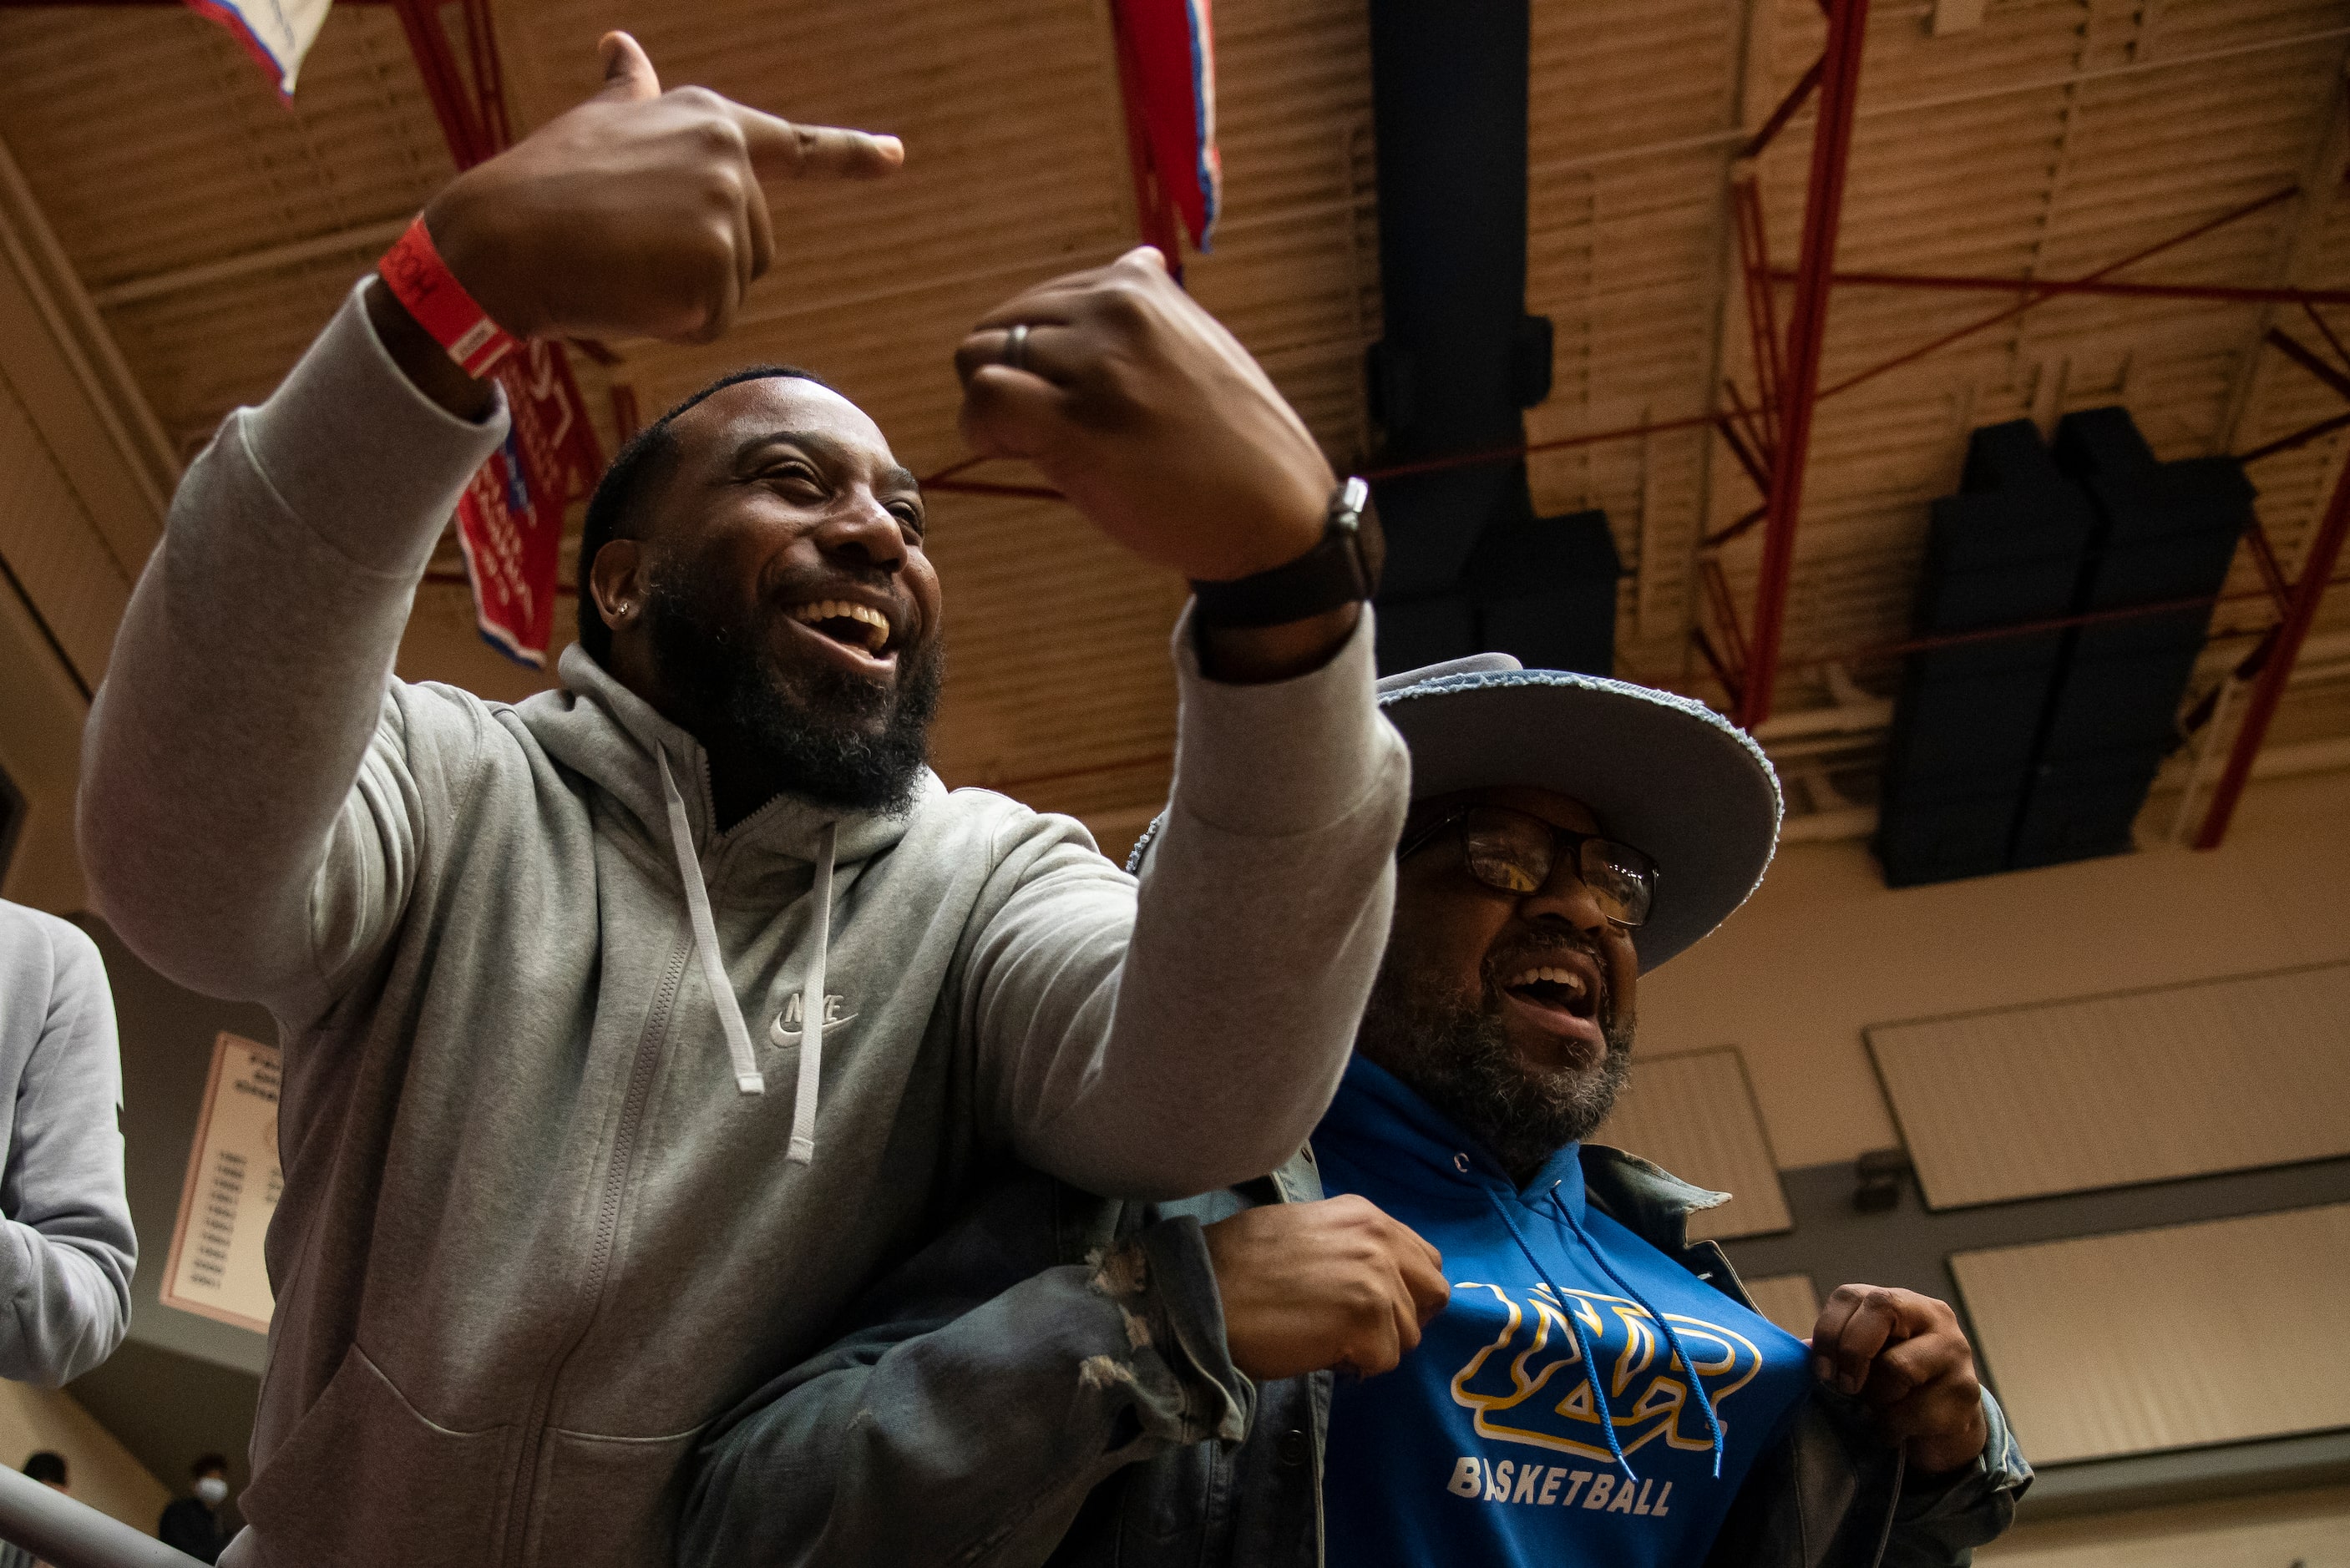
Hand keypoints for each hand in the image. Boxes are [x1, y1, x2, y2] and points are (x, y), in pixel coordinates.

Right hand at [420, 32, 900, 346]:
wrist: (499, 238)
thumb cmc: (540, 184)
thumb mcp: (597, 120)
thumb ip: (630, 93)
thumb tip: (622, 46)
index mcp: (710, 121)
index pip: (795, 145)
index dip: (849, 155)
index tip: (895, 157)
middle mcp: (730, 159)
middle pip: (754, 248)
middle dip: (699, 264)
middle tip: (627, 246)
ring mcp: (727, 209)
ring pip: (733, 289)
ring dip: (683, 296)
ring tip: (623, 263)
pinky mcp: (717, 263)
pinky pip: (711, 321)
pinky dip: (671, 323)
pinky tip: (627, 291)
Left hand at [953, 248, 1338, 583]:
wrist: (1277, 512)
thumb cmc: (1234, 440)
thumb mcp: (1201, 343)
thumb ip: (1154, 309)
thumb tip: (1139, 261)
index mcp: (1138, 284)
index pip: (1035, 304)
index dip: (1035, 359)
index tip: (1067, 400)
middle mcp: (1114, 313)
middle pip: (996, 328)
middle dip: (1009, 379)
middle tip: (1048, 429)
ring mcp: (1096, 369)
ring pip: (978, 361)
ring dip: (991, 408)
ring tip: (1040, 445)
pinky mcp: (1077, 428)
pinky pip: (985, 402)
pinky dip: (982, 430)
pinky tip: (1016, 455)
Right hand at [1202, 1196, 1448, 1381]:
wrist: (1202, 1292)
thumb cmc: (1237, 1264)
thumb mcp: (1305, 1231)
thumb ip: (1349, 1246)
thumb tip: (1372, 1277)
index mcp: (1365, 1215)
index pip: (1424, 1259)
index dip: (1405, 1291)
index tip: (1374, 1308)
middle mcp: (1380, 1240)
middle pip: (1434, 1295)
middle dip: (1404, 1319)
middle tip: (1362, 1332)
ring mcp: (1378, 1281)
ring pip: (1409, 1335)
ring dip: (1374, 1346)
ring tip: (1326, 1337)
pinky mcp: (1368, 1322)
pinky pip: (1383, 1362)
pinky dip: (1355, 1368)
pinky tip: (1319, 1351)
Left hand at [1809, 1285, 1989, 1474]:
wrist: (1944, 1427)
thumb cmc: (1893, 1387)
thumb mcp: (1864, 1361)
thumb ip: (1835, 1350)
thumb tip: (1798, 1353)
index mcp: (1899, 1302)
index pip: (1851, 1296)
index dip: (1827, 1331)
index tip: (1821, 1371)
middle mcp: (1933, 1316)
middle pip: (1881, 1308)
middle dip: (1852, 1352)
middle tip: (1846, 1387)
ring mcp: (1956, 1351)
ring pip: (1899, 1367)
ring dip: (1877, 1398)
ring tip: (1878, 1408)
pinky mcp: (1967, 1392)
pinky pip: (1915, 1411)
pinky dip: (1893, 1427)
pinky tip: (1894, 1430)